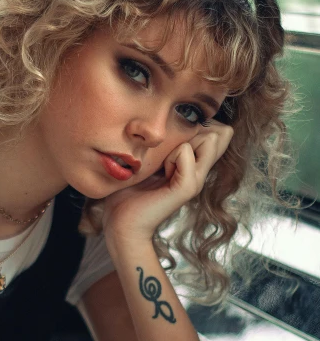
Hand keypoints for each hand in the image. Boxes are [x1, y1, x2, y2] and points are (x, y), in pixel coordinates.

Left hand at [102, 120, 233, 244]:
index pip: (219, 130)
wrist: (120, 221)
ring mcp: (196, 180)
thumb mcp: (151, 156)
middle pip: (219, 133)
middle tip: (166, 154)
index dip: (197, 125)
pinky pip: (186, 152)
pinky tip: (161, 173)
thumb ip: (165, 141)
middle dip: (192, 131)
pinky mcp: (186, 188)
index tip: (170, 144)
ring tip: (163, 163)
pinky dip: (170, 156)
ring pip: (209, 139)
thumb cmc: (129, 188)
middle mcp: (200, 171)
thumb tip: (174, 119)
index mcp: (194, 164)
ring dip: (181, 142)